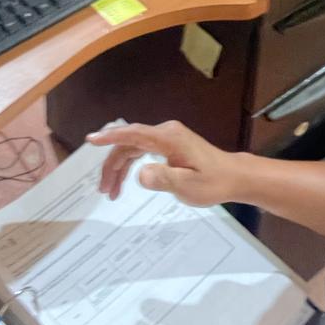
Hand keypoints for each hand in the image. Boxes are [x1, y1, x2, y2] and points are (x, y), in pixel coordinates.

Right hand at [88, 121, 240, 205]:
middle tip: (104, 190)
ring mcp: (167, 138)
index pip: (133, 134)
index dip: (111, 136)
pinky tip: (127, 180)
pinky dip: (132, 165)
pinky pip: (142, 151)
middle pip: (129, 144)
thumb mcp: (188, 185)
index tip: (91, 139)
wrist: (233, 176)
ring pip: (134, 148)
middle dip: (112, 165)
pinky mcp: (170, 145)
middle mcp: (165, 133)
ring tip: (111, 192)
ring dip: (120, 168)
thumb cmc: (213, 181)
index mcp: (168, 138)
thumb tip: (140, 174)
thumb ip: (163, 179)